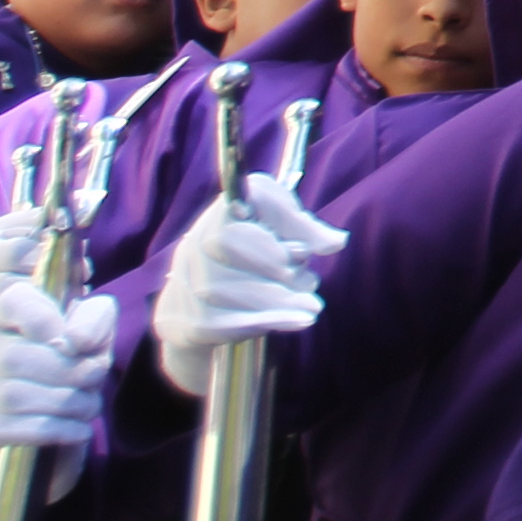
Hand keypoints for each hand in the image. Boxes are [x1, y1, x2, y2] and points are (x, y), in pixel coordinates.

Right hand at [0, 281, 113, 493]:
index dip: (46, 320)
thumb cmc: (70, 370)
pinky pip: (4, 430)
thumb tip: (74, 339)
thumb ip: (94, 320)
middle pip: (15, 357)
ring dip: (64, 404)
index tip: (76, 343)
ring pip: (10, 396)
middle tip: (94, 381)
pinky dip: (51, 431)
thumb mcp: (94, 336)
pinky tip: (78, 431)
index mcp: (0, 316)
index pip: (14, 302)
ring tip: (89, 407)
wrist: (47, 429)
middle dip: (67, 373)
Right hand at [153, 172, 346, 392]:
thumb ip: (308, 233)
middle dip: (276, 266)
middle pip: (229, 243)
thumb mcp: (284, 237)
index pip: (248, 199)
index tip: (303, 251)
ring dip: (277, 298)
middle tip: (310, 282)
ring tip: (311, 305)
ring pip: (225, 286)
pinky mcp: (185, 318)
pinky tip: (297, 321)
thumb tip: (336, 242)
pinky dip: (264, 320)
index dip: (279, 223)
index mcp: (227, 210)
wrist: (202, 312)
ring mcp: (185, 278)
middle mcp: (197, 239)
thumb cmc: (255, 262)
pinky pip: (221, 319)